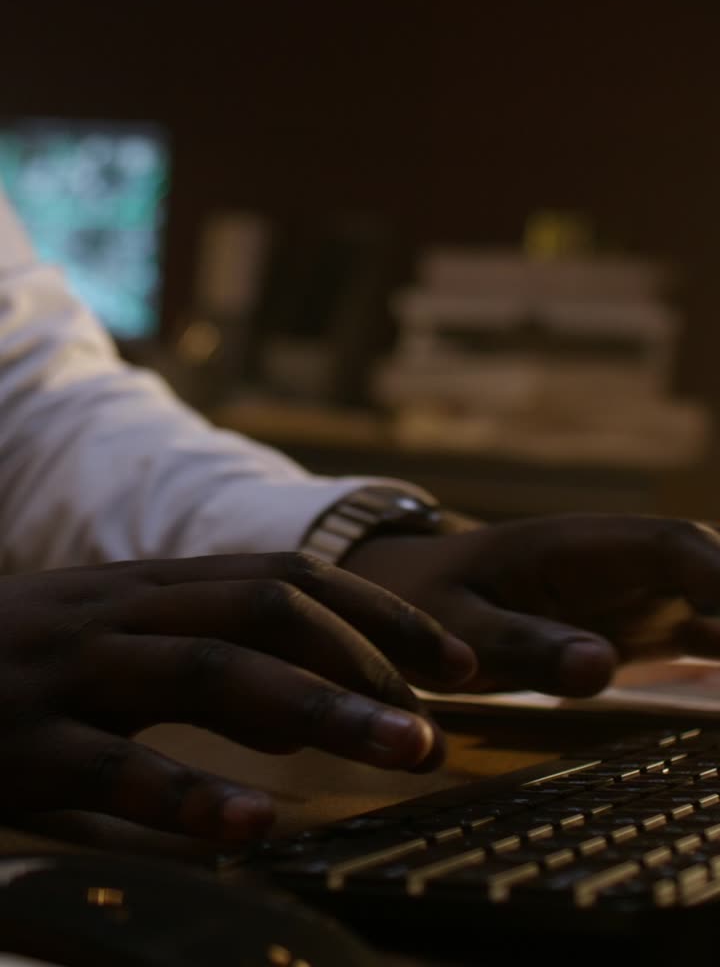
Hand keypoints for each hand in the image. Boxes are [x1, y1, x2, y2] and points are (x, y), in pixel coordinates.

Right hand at [0, 553, 475, 840]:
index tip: (451, 660)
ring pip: (211, 672)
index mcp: (148, 588)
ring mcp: (72, 673)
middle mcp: (121, 613)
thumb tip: (302, 713)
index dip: (376, 614)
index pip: (285, 576)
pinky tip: (254, 827)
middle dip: (367, 657)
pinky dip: (190, 795)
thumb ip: (195, 664)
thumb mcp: (107, 644)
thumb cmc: (6, 666)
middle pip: (268, 610)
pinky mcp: (21, 745)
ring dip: (319, 710)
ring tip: (401, 752)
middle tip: (442, 717)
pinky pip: (115, 768)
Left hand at [342, 513, 719, 697]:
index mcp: (578, 545)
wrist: (407, 587)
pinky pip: (708, 633)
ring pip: (719, 599)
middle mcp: (620, 560)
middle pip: (716, 567)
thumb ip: (522, 646)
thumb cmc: (425, 599)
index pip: (675, 546)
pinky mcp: (640, 623)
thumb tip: (601, 670)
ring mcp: (636, 590)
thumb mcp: (456, 626)